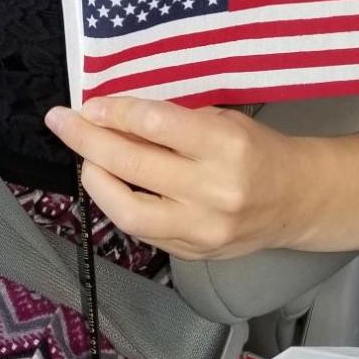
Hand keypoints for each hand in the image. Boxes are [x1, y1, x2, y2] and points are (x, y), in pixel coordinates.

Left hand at [44, 95, 305, 259]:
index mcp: (224, 145)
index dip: (113, 113)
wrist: (296, 200)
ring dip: (95, 180)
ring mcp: (201, 228)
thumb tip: (110, 116)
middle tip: (61, 122)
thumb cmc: (255, 150)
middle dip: (87, 140)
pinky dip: (118, 204)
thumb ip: (170, 122)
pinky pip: (141, 230)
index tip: (86, 105)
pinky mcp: (192, 253)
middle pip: (131, 165)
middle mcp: (213, 190)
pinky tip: (109, 184)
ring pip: (127, 210)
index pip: (154, 124)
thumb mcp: (219, 120)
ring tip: (84, 159)